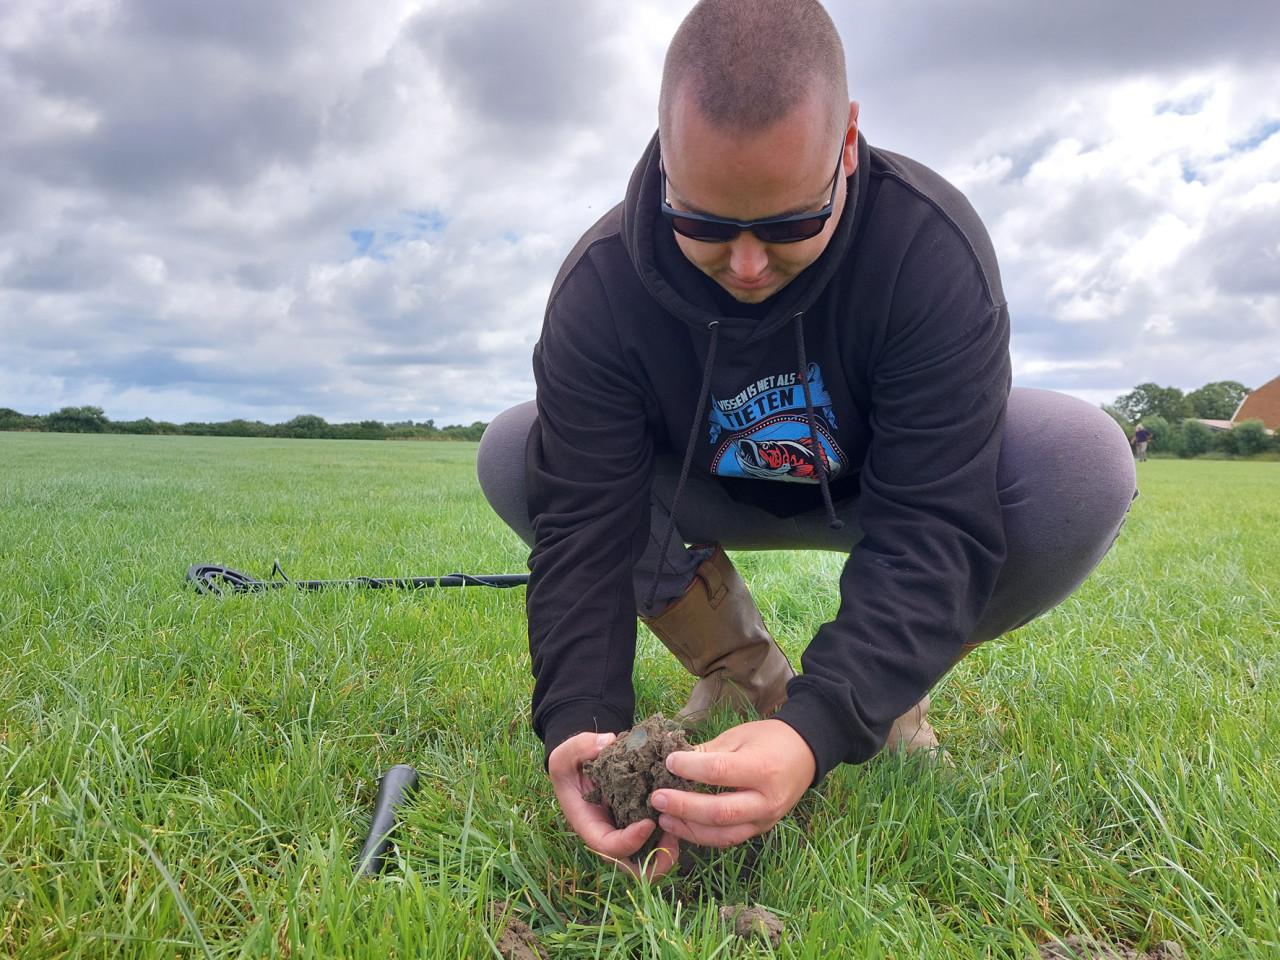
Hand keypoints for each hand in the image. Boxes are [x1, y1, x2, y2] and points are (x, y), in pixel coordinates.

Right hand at [547, 731, 680, 878]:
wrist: (583, 764)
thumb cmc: (571, 764)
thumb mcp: (565, 754)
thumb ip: (581, 747)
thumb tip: (607, 743)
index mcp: (590, 827)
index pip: (611, 847)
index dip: (631, 841)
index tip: (649, 822)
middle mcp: (612, 835)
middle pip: (635, 866)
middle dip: (657, 860)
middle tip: (673, 837)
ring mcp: (629, 830)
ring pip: (652, 857)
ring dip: (670, 846)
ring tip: (684, 822)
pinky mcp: (642, 820)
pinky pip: (660, 836)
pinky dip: (674, 828)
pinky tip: (685, 807)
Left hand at [650, 719, 814, 847]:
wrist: (805, 754)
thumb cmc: (769, 739)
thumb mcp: (739, 736)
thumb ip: (707, 752)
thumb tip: (671, 760)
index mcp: (762, 769)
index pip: (719, 772)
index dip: (689, 768)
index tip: (668, 762)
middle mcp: (766, 800)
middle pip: (719, 812)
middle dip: (684, 807)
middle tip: (657, 798)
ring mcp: (765, 820)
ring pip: (723, 834)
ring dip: (689, 829)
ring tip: (663, 818)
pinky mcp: (760, 830)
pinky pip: (729, 839)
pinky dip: (703, 836)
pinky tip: (682, 826)